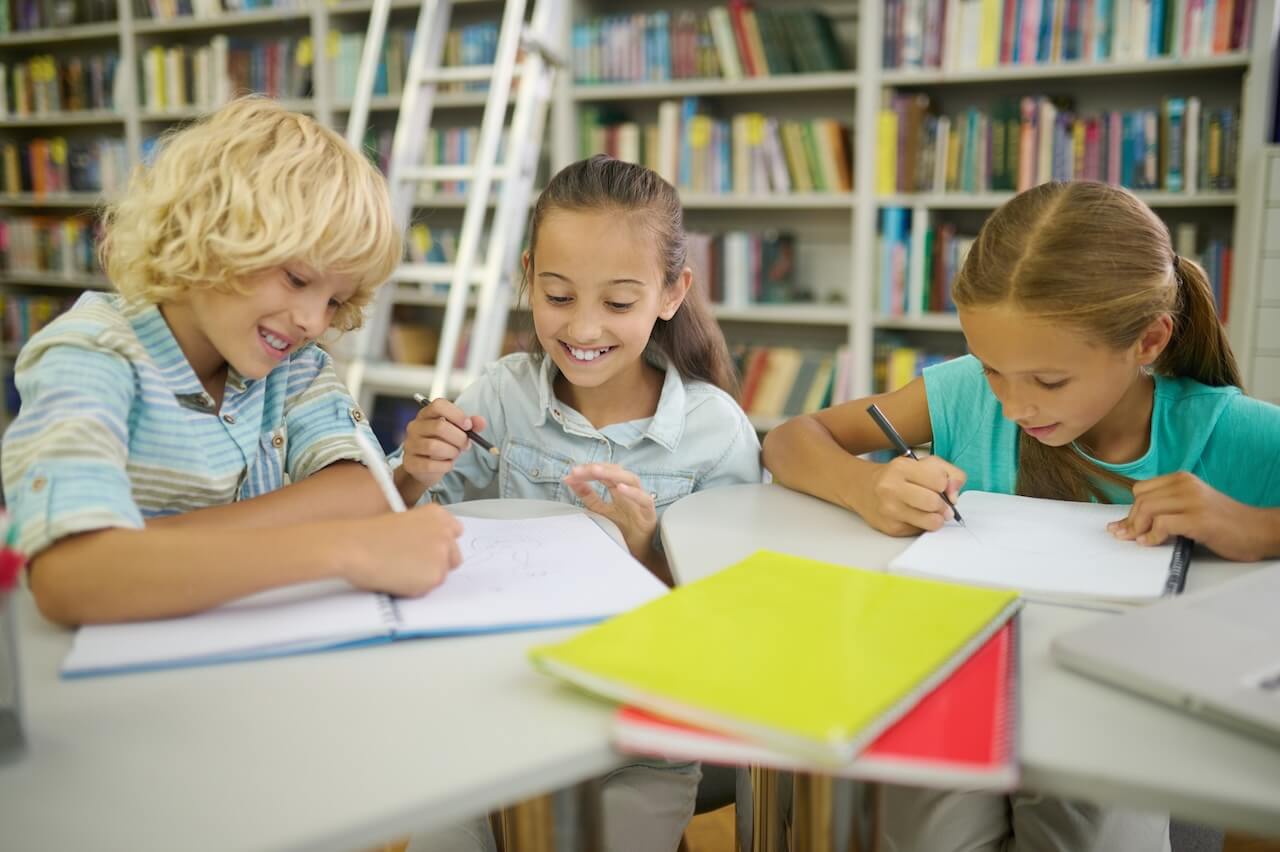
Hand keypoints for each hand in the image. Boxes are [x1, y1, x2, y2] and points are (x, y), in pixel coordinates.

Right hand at [342, 503, 463, 595]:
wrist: (354, 547)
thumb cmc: (367, 536)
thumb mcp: (401, 521)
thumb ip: (422, 532)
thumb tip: (426, 549)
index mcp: (436, 514)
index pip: (455, 531)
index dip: (442, 543)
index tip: (431, 549)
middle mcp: (444, 531)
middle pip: (454, 556)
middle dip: (437, 564)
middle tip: (412, 566)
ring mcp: (442, 554)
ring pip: (442, 574)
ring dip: (425, 576)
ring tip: (398, 570)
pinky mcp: (436, 576)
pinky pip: (429, 589)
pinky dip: (416, 589)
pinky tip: (396, 578)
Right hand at [400, 398, 488, 489]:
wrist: (425, 468)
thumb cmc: (442, 445)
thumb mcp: (457, 432)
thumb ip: (470, 425)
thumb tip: (481, 422)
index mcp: (426, 414)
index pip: (439, 405)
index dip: (457, 414)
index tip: (468, 426)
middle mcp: (415, 426)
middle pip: (439, 426)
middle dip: (459, 438)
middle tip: (465, 444)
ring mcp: (410, 444)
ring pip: (434, 446)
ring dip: (452, 452)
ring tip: (455, 454)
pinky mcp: (410, 462)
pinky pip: (430, 464)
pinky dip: (445, 465)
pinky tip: (448, 464)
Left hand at [563, 463, 657, 559]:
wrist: (636, 552)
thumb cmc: (621, 530)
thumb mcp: (600, 510)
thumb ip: (587, 495)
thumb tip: (570, 479)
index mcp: (618, 489)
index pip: (604, 473)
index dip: (588, 471)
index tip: (572, 473)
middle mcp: (630, 491)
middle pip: (616, 472)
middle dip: (597, 469)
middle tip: (579, 470)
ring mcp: (640, 500)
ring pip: (631, 479)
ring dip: (613, 474)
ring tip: (595, 471)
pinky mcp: (649, 513)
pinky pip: (644, 499)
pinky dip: (633, 493)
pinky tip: (620, 488)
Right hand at [862, 454, 965, 535]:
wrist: (863, 488)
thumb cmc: (897, 476)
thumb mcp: (923, 464)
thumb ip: (949, 473)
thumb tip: (955, 495)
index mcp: (901, 468)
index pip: (940, 481)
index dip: (945, 485)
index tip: (939, 487)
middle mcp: (891, 488)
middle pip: (935, 503)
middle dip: (943, 505)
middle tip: (940, 504)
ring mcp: (889, 510)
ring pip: (931, 522)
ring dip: (937, 518)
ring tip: (930, 512)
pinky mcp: (891, 528)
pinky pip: (921, 531)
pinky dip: (923, 525)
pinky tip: (914, 516)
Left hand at [1109, 472, 1275, 561]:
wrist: (1259, 530)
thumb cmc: (1225, 522)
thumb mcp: (1192, 506)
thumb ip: (1167, 508)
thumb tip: (1131, 523)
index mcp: (1182, 479)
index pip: (1141, 490)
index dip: (1130, 509)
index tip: (1123, 526)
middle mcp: (1186, 485)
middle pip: (1141, 500)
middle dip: (1130, 521)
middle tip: (1125, 536)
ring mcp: (1193, 501)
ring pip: (1147, 509)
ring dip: (1137, 528)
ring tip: (1138, 541)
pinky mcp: (1199, 519)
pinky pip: (1162, 524)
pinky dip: (1152, 536)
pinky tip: (1151, 543)